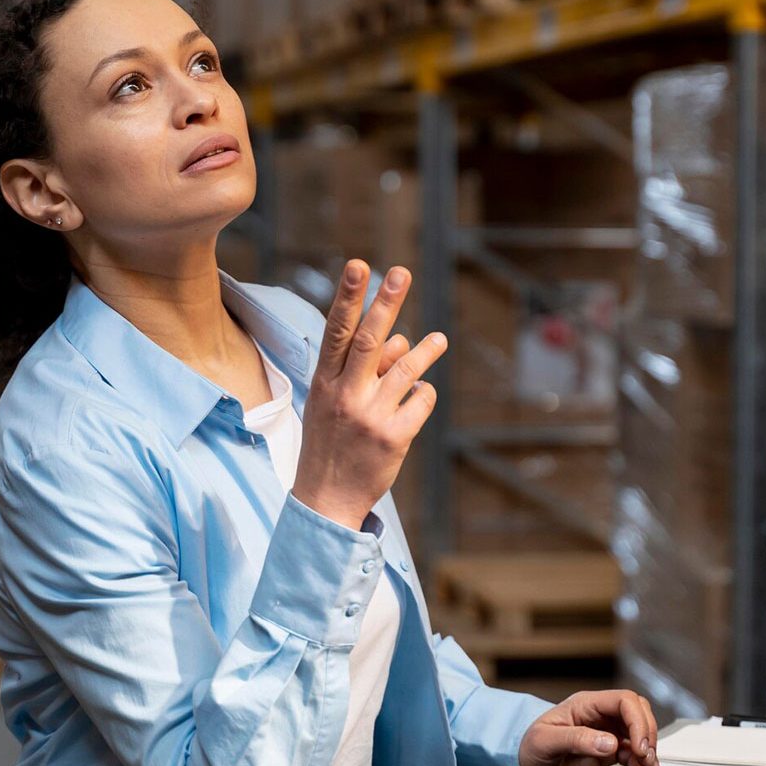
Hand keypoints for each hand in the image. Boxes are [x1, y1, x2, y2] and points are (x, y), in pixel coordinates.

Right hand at [292, 260, 446, 529]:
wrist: (326, 500)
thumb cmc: (331, 442)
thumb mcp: (332, 403)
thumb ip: (362, 370)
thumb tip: (400, 339)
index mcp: (325, 383)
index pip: (337, 331)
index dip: (348, 297)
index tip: (359, 265)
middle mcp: (346, 395)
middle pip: (370, 340)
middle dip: (386, 303)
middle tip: (402, 272)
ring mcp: (370, 416)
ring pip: (406, 369)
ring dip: (426, 351)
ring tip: (439, 340)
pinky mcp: (394, 437)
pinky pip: (421, 400)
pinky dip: (424, 394)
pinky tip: (419, 398)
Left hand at [518, 690, 660, 765]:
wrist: (525, 762)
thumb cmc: (530, 744)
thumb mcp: (546, 740)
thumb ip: (577, 739)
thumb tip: (610, 743)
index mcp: (586, 704)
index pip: (624, 700)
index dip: (637, 720)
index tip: (639, 746)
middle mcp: (600, 714)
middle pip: (639, 713)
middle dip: (647, 735)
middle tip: (645, 758)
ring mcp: (607, 731)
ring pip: (640, 733)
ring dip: (648, 752)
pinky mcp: (610, 749)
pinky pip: (634, 752)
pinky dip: (641, 764)